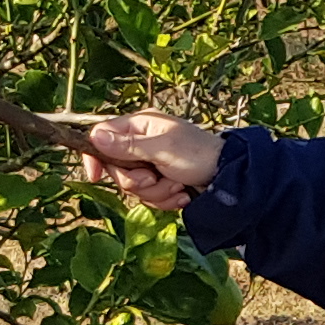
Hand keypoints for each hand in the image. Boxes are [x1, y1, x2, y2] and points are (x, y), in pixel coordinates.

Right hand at [75, 112, 220, 210]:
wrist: (229, 176)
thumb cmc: (198, 155)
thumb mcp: (162, 148)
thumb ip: (128, 145)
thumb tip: (96, 136)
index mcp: (140, 125)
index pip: (101, 137)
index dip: (95, 157)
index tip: (96, 176)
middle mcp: (141, 143)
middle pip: (116, 168)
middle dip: (136, 181)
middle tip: (154, 178)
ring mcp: (150, 163)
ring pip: (133, 187)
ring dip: (155, 192)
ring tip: (177, 185)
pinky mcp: (160, 181)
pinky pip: (148, 197)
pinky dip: (165, 199)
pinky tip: (182, 193)